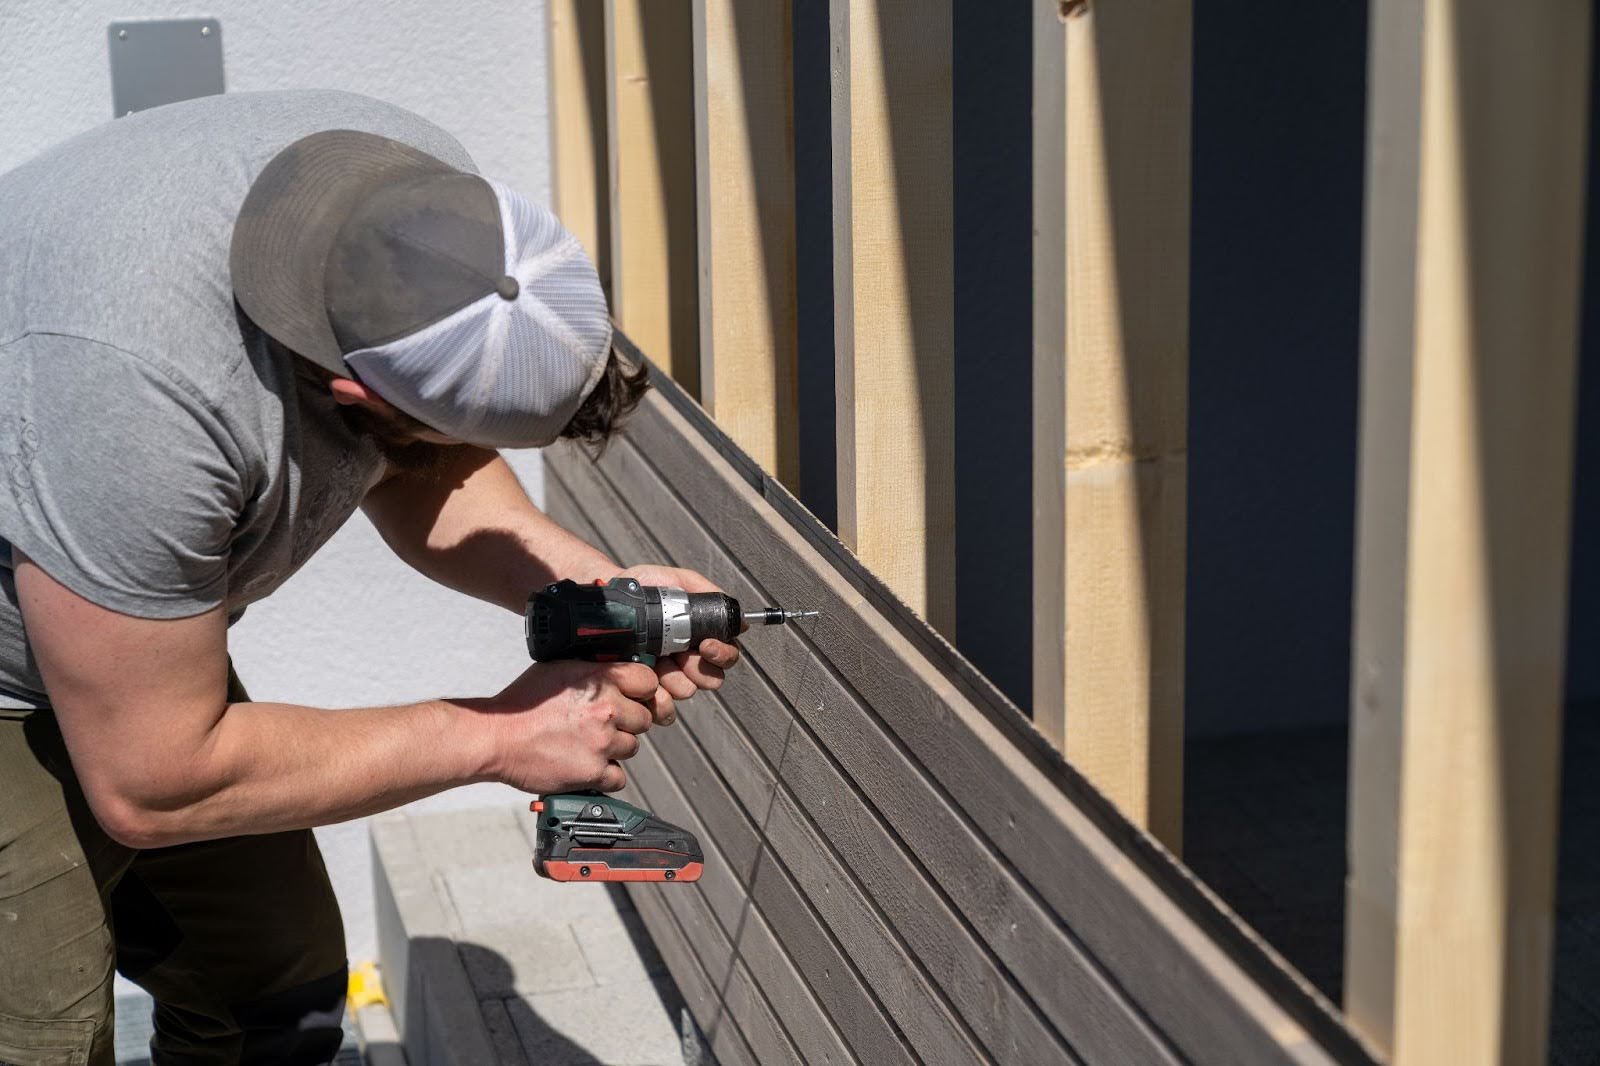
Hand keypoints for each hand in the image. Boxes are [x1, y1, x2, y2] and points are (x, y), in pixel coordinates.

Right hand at [466, 659, 662, 792]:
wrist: (497, 738)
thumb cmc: (523, 703)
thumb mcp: (559, 668)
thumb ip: (592, 668)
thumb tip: (615, 668)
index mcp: (600, 679)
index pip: (648, 681)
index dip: (641, 690)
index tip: (633, 696)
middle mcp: (606, 709)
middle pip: (644, 718)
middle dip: (627, 721)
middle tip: (604, 723)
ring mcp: (601, 742)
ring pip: (632, 747)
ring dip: (616, 747)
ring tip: (589, 743)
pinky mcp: (593, 772)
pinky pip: (619, 777)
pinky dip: (606, 774)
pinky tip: (587, 763)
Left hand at [610, 564, 741, 709]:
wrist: (607, 603)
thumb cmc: (642, 589)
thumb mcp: (676, 581)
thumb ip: (707, 593)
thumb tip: (739, 616)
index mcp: (699, 640)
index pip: (727, 656)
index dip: (722, 653)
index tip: (705, 643)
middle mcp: (687, 662)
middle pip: (712, 679)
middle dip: (698, 668)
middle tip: (680, 655)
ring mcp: (666, 679)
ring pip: (687, 691)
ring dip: (674, 678)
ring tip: (655, 661)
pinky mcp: (645, 692)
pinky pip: (661, 708)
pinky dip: (655, 698)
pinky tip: (644, 678)